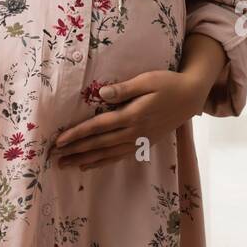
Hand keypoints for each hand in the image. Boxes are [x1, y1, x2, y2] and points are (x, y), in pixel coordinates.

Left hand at [53, 69, 207, 171]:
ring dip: (86, 160)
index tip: (59, 141)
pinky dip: (103, 162)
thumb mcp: (147, 80)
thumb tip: (100, 94)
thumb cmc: (168, 83)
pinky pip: (119, 156)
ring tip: (67, 165)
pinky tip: (90, 165)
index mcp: (132, 115)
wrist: (191, 97)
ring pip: (107, 154)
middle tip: (55, 159)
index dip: (77, 134)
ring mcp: (140, 140)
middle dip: (75, 151)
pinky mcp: (144, 143)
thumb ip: (124, 89)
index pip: (98, 127)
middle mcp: (134, 132)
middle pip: (99, 144)